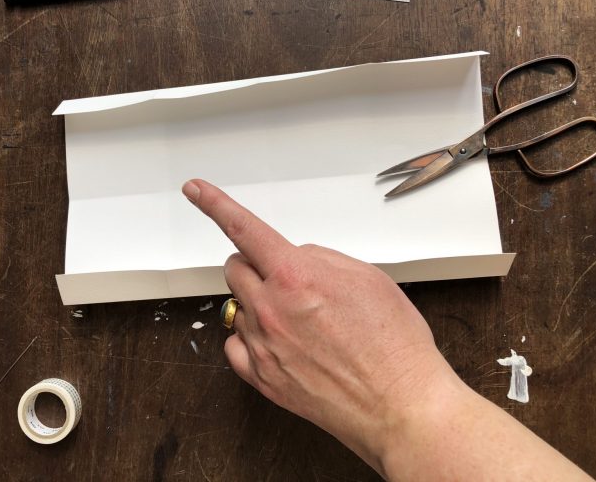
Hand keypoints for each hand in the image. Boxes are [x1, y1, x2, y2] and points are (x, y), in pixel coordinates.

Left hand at [181, 179, 453, 473]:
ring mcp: (262, 345)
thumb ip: (319, 258)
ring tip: (302, 322)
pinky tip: (281, 343)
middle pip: (235, 268)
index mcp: (295, 276)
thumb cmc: (393, 344)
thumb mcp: (366, 277)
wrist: (400, 406)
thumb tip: (294, 257)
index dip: (214, 203)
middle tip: (286, 279)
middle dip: (255, 265)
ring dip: (259, 304)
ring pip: (238, 306)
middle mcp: (270, 308)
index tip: (195, 189)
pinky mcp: (261, 378)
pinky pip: (235, 345)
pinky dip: (251, 338)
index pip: (243, 228)